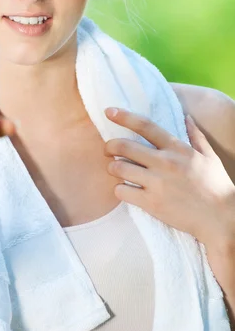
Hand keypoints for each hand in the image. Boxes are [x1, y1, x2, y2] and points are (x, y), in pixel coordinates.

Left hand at [103, 107, 234, 246]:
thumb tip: (187, 117)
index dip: (124, 117)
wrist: (221, 219)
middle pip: (124, 146)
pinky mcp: (151, 203)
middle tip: (108, 149)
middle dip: (110, 145)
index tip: (109, 111)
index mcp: (177, 149)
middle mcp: (164, 162)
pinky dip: (119, 189)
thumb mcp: (209, 157)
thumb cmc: (216, 186)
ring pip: (118, 167)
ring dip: (112, 167)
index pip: (145, 126)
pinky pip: (122, 190)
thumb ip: (195, 136)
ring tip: (116, 169)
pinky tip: (124, 189)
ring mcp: (156, 183)